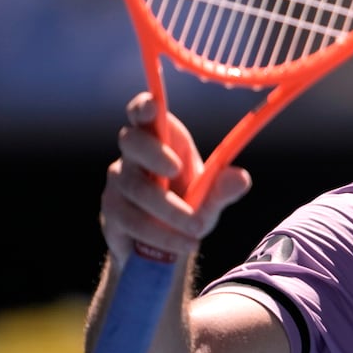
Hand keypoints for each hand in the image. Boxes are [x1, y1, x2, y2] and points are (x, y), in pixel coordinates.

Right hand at [100, 92, 251, 263]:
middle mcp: (135, 156)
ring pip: (135, 187)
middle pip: (131, 142)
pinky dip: (159, 233)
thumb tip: (241, 178)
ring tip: (197, 229)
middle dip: (154, 153)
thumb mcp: (211, 199)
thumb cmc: (190, 207)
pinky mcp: (111, 211)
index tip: (151, 105)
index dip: (144, 107)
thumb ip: (223, 189)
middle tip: (177, 170)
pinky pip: (130, 219)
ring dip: (168, 210)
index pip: (145, 115)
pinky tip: (181, 243)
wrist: (165, 246)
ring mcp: (119, 182)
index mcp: (164, 141)